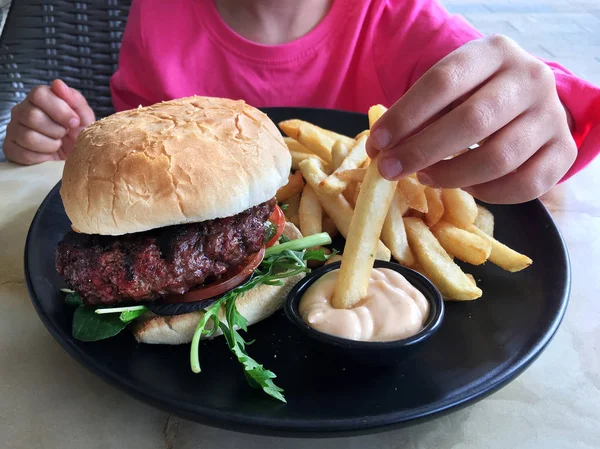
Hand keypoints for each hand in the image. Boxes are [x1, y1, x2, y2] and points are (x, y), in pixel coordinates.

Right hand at [4, 80, 94, 164]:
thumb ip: (74, 99)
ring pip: (28, 136)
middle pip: (32, 116)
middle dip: (57, 130)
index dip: (60, 110)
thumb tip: (58, 84)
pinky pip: (24, 153)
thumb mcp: (84, 117)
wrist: (73, 158)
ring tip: (57, 144)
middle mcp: (22, 110)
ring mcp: (13, 129)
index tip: (74, 121)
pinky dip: (42, 157)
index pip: (39, 94)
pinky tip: (48, 154)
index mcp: (39, 98)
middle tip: (64, 134)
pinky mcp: (10, 148)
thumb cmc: (77, 134)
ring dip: (51, 145)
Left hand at [366, 35, 576, 203]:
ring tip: (425, 178)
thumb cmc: (474, 96)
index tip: (377, 143)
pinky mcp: (563, 151)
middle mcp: (530, 78)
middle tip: (390, 170)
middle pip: (471, 121)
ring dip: (452, 176)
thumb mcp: (448, 92)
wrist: (527, 102)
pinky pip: (525, 184)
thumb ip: (417, 117)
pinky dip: (488, 192)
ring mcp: (552, 115)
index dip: (405, 116)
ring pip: (498, 158)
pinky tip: (466, 186)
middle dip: (421, 151)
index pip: (444, 81)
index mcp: (494, 52)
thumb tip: (379, 152)